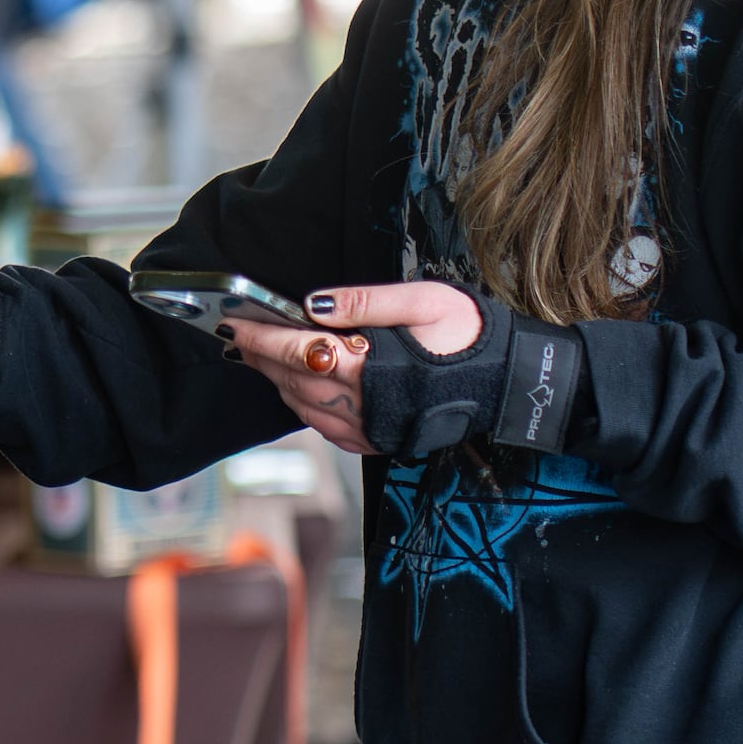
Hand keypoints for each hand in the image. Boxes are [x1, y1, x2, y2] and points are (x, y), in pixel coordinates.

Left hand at [219, 282, 478, 455]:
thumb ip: (363, 303)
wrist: (508, 383)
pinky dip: (302, 404)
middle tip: (240, 336)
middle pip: (289, 379)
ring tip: (262, 357)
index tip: (233, 323)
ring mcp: (365, 429)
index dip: (259, 337)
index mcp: (366, 369)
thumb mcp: (422, 302)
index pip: (293, 351)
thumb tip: (312, 305)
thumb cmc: (469, 336)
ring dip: (277, 380)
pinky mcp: (374, 441)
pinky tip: (298, 386)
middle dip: (260, 357)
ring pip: (301, 405)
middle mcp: (358, 406)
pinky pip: (322, 425)